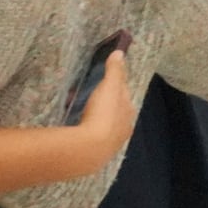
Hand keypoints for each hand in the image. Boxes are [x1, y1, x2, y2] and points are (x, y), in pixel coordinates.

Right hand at [74, 50, 136, 168]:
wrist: (90, 149)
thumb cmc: (103, 113)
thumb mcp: (110, 86)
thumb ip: (114, 70)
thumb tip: (120, 53)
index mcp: (129, 111)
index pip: (124, 95)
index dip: (115, 87)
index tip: (105, 83)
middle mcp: (124, 128)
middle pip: (115, 113)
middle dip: (105, 105)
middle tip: (91, 98)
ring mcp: (111, 143)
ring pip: (105, 127)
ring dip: (96, 119)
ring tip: (82, 114)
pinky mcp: (97, 154)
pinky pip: (93, 139)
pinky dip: (87, 132)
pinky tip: (78, 132)